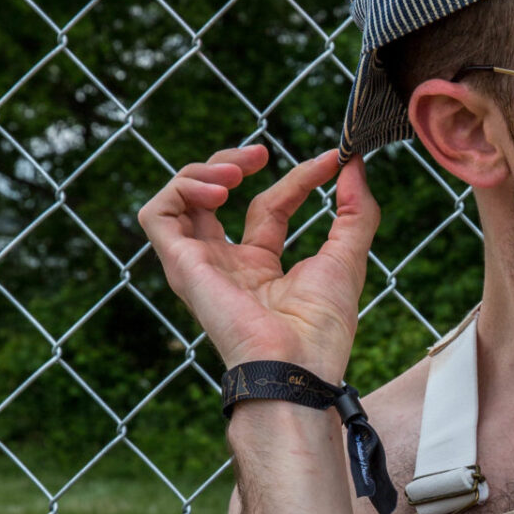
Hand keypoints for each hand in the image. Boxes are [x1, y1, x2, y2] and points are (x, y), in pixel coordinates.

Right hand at [138, 143, 378, 378]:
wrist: (296, 360)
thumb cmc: (321, 326)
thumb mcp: (348, 255)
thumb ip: (355, 209)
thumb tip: (353, 163)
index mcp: (261, 269)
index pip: (269, 206)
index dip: (297, 178)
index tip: (330, 161)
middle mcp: (226, 265)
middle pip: (213, 197)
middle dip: (232, 161)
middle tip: (263, 152)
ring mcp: (201, 265)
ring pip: (179, 200)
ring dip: (203, 170)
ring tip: (237, 173)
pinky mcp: (181, 265)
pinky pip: (157, 215)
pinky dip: (182, 189)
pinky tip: (219, 191)